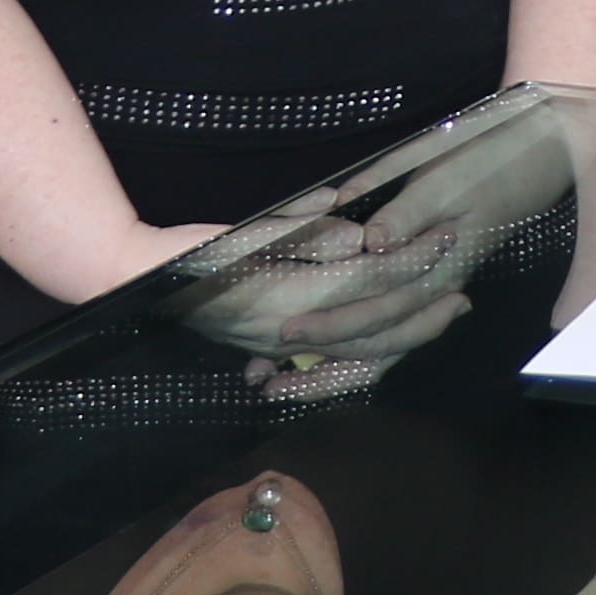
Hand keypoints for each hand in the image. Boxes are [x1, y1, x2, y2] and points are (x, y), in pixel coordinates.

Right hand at [158, 209, 480, 373]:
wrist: (131, 283)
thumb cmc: (185, 251)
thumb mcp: (242, 233)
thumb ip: (300, 231)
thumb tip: (360, 234)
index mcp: (289, 298)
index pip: (366, 282)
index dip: (408, 260)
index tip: (442, 235)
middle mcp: (292, 330)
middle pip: (375, 328)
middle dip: (423, 310)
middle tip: (464, 292)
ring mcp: (282, 344)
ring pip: (360, 352)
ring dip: (406, 335)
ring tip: (443, 315)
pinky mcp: (273, 346)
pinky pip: (332, 363)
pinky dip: (369, 355)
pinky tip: (392, 344)